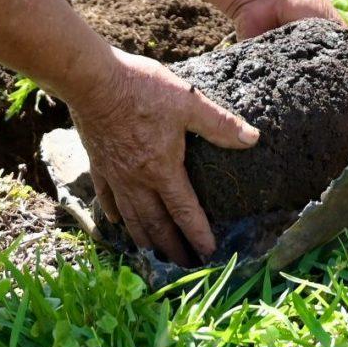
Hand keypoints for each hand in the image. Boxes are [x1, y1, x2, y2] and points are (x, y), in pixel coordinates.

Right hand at [68, 47, 258, 264]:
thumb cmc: (143, 90)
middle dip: (171, 247)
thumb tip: (253, 138)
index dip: (198, 234)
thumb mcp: (188, 102)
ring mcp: (115, 175)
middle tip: (183, 264)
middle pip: (156, 223)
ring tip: (154, 253)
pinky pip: (107, 197)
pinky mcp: (98, 164)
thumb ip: (220, 124)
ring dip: (145, 238)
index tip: (209, 252)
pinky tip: (118, 222)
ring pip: (131, 217)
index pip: (184, 211)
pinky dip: (115, 214)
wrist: (94, 82)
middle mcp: (138, 181)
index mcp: (163, 169)